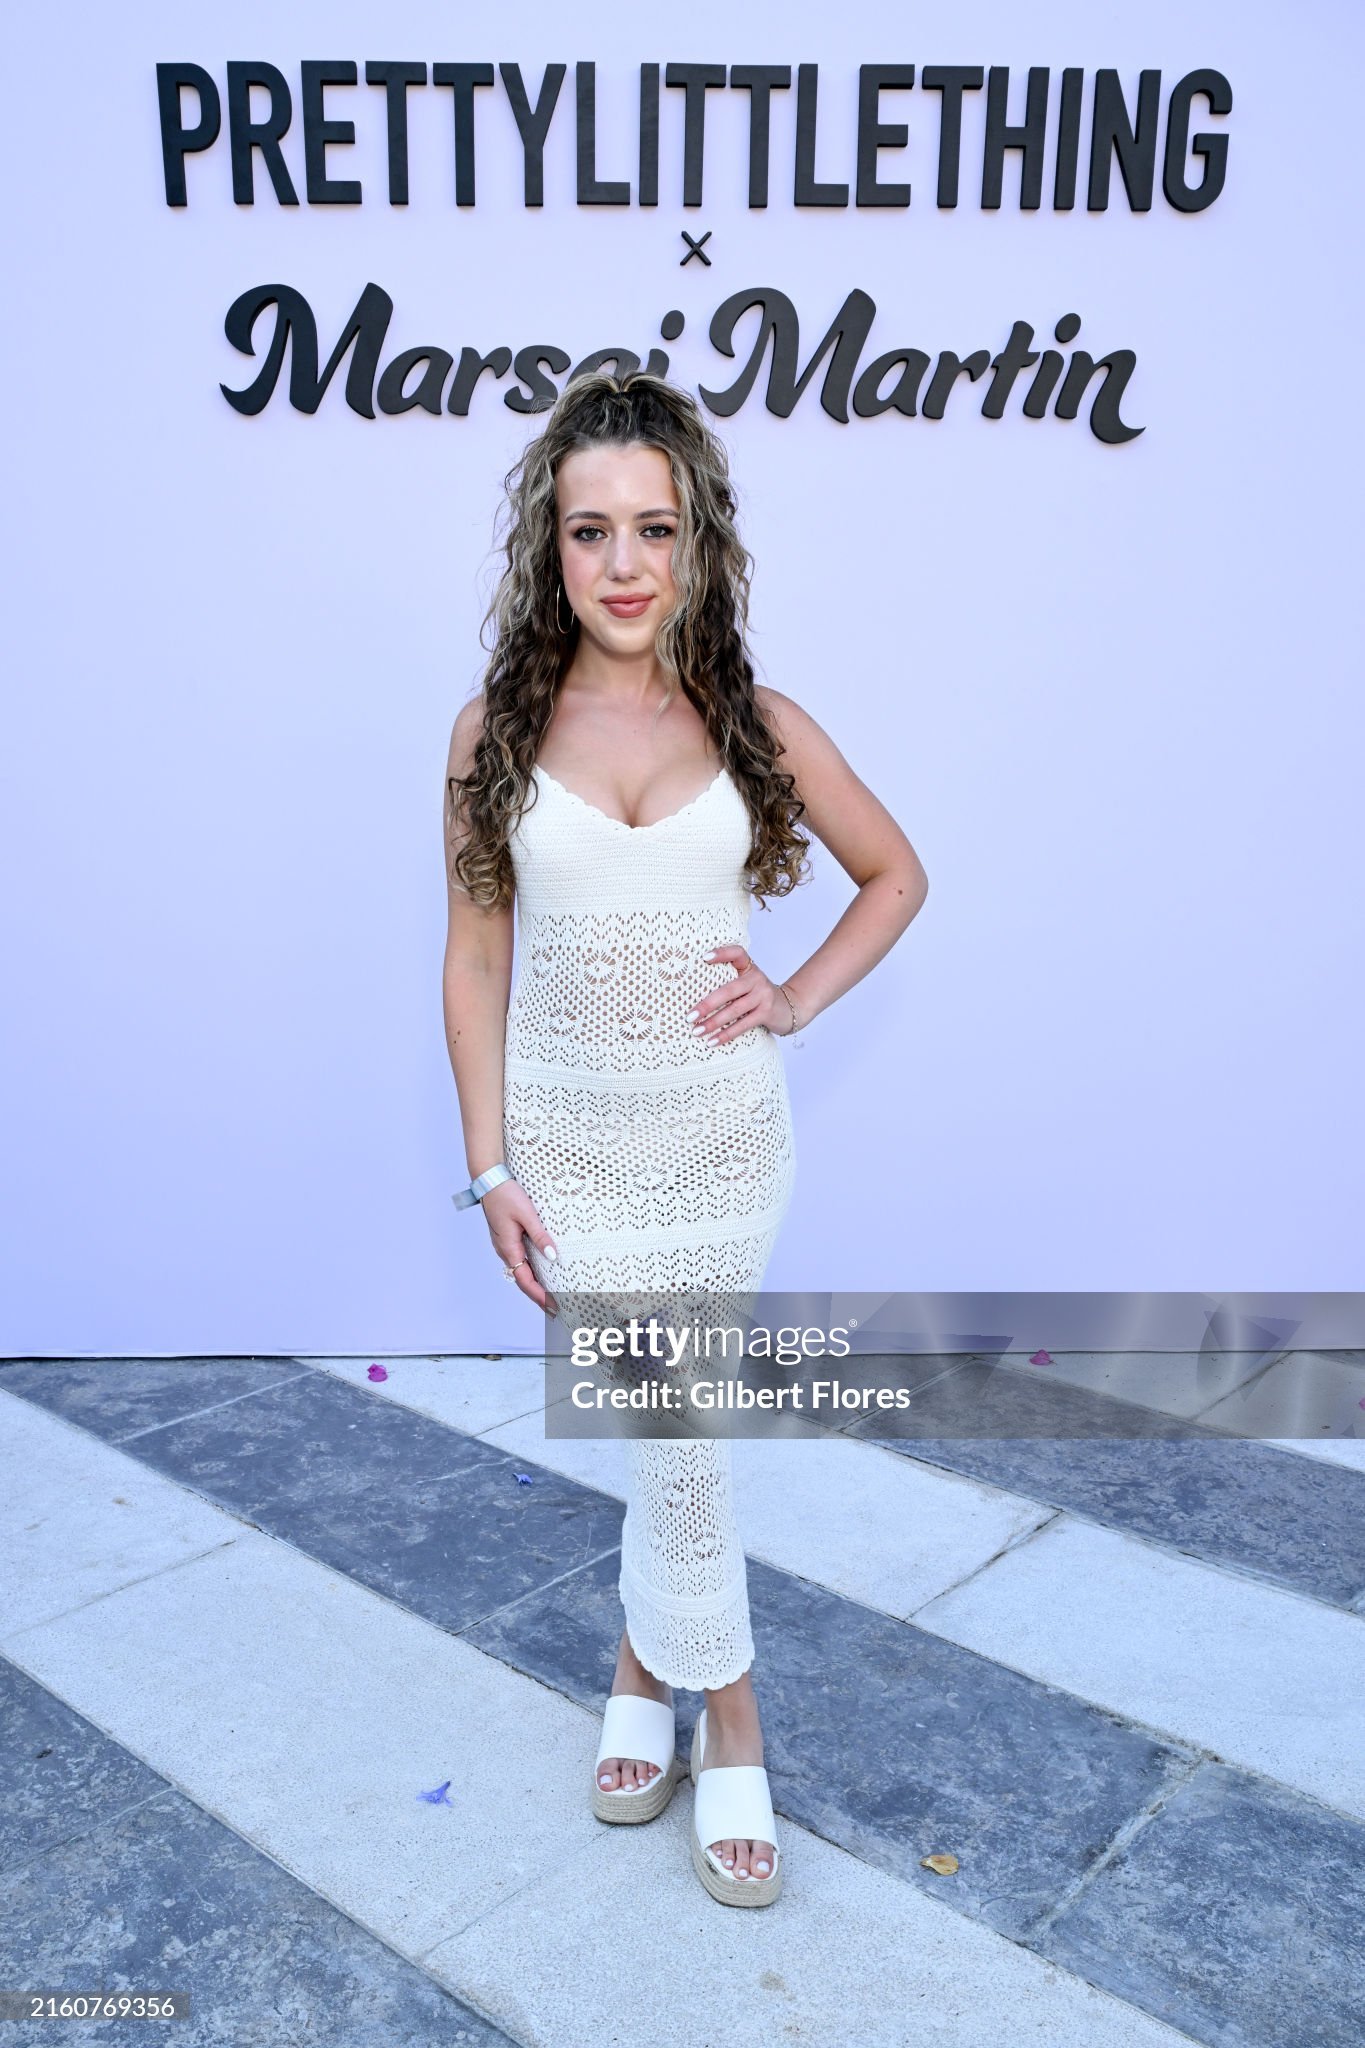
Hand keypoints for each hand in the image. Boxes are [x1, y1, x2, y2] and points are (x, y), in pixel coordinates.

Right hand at [481, 1179, 559, 1314]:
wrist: (490, 1181)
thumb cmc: (506, 1195)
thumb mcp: (527, 1215)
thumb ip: (540, 1236)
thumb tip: (553, 1256)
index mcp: (509, 1248)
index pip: (525, 1280)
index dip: (539, 1295)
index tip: (553, 1306)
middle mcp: (505, 1250)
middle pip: (523, 1280)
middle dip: (538, 1295)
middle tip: (555, 1308)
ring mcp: (505, 1245)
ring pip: (521, 1271)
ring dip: (535, 1284)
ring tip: (551, 1294)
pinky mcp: (507, 1238)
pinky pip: (520, 1260)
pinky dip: (531, 1271)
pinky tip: (542, 1271)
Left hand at [689, 945, 793, 1043]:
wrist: (788, 1008)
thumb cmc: (758, 996)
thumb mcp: (746, 983)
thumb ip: (728, 982)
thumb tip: (692, 994)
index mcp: (748, 967)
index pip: (737, 953)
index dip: (722, 953)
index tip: (704, 958)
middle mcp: (756, 978)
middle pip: (728, 990)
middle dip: (707, 1005)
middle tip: (689, 1016)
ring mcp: (763, 995)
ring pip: (734, 1010)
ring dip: (713, 1022)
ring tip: (696, 1031)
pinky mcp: (766, 1012)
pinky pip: (743, 1025)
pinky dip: (726, 1034)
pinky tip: (712, 1041)